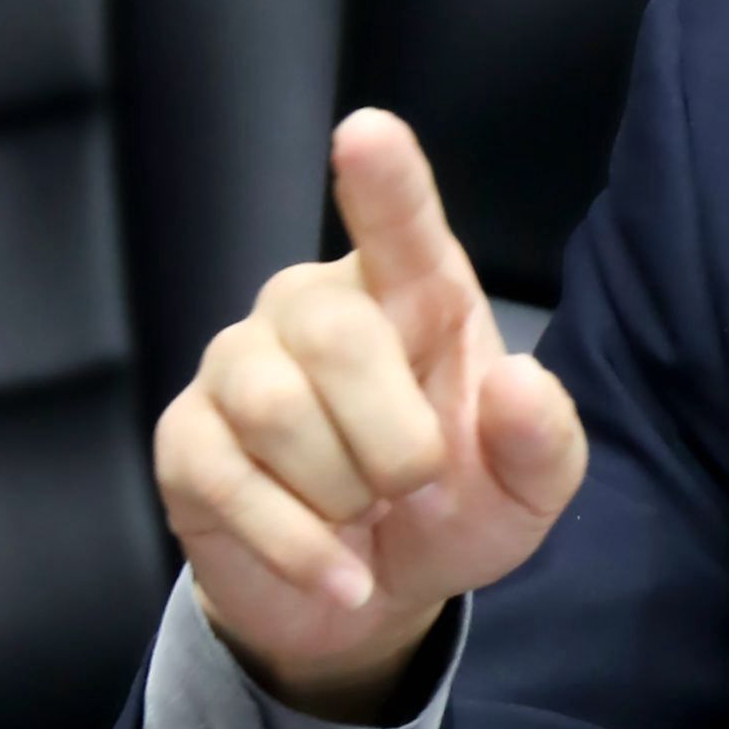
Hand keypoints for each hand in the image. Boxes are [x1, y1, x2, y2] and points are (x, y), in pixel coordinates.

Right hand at [150, 110, 587, 717]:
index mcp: (413, 292)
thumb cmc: (453, 506)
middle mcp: (316, 305)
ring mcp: (239, 364)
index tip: (366, 132)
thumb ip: (542, 439)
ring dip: (342, 493)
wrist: (371, 596)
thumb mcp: (526, 491)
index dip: (384, 181)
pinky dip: (299, 547)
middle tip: (416, 484)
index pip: (399, 223)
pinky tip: (338, 571)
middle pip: (336, 336)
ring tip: (363, 513)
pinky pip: (230, 482)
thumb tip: (518, 382)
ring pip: (276, 410)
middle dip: (394, 439)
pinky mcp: (186, 437)